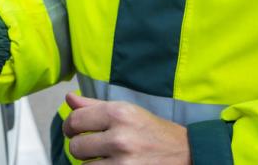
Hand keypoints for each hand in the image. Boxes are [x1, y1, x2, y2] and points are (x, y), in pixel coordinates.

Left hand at [63, 93, 189, 164]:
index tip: (73, 131)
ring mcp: (123, 163)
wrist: (188, 154)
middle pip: (76, 146)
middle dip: (82, 147)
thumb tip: (69, 98)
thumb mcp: (127, 112)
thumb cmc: (154, 132)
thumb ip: (94, 106)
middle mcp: (120, 137)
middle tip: (94, 148)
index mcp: (119, 113)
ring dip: (92, 164)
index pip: (75, 120)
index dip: (70, 127)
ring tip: (107, 159)